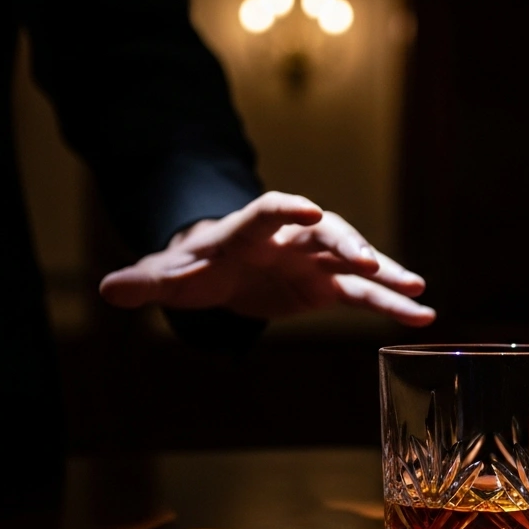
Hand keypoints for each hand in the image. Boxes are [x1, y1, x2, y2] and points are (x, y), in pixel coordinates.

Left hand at [98, 191, 435, 325]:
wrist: (219, 271)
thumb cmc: (193, 268)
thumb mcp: (167, 277)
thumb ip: (143, 282)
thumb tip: (107, 289)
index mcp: (249, 228)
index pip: (270, 210)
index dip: (289, 210)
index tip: (310, 211)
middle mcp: (290, 237)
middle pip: (325, 233)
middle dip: (348, 245)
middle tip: (372, 263)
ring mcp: (315, 259)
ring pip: (356, 263)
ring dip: (388, 276)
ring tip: (420, 294)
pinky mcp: (328, 286)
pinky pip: (365, 295)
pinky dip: (391, 305)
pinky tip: (422, 317)